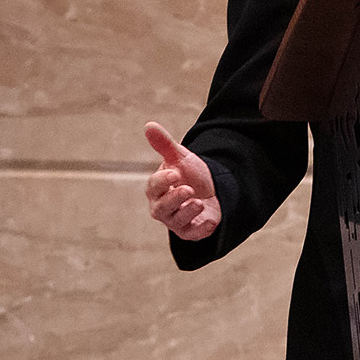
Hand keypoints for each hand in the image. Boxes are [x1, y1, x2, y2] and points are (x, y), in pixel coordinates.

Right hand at [143, 122, 220, 239]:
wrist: (210, 188)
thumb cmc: (188, 173)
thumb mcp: (179, 157)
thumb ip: (164, 144)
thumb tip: (149, 125)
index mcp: (157, 189)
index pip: (154, 187)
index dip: (162, 181)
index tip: (175, 172)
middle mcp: (163, 207)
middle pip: (161, 208)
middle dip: (174, 199)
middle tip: (188, 189)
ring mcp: (177, 221)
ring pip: (176, 222)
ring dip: (187, 212)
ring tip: (199, 201)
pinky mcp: (192, 230)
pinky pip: (193, 234)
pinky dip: (201, 229)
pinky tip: (210, 221)